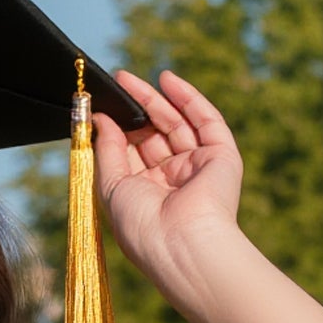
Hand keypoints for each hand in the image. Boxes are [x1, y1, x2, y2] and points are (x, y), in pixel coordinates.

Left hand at [91, 67, 246, 318]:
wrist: (181, 243)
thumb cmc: (141, 225)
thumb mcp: (111, 187)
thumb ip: (107, 150)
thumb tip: (100, 119)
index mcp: (147, 195)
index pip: (132, 154)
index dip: (118, 130)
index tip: (101, 107)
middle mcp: (173, 181)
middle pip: (154, 135)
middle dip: (136, 109)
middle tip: (117, 83)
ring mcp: (198, 167)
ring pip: (177, 124)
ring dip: (156, 99)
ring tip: (129, 79)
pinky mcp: (221, 157)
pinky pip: (206, 120)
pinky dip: (187, 98)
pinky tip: (167, 79)